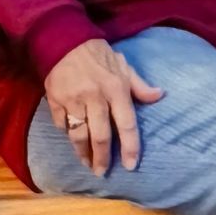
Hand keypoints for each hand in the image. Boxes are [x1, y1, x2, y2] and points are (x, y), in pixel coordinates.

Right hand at [43, 38, 162, 174]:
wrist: (65, 42)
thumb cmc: (99, 55)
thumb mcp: (124, 66)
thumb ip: (140, 85)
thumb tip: (160, 95)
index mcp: (117, 88)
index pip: (127, 123)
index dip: (130, 146)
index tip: (130, 165)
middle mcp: (96, 97)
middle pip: (101, 135)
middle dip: (103, 157)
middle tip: (103, 172)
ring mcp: (74, 100)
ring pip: (79, 135)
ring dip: (83, 153)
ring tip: (87, 163)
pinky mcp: (55, 101)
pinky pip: (62, 125)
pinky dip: (68, 134)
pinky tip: (73, 141)